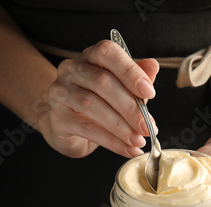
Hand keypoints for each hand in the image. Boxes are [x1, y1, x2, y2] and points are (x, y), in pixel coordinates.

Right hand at [40, 40, 159, 157]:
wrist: (68, 126)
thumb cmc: (99, 103)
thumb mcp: (121, 89)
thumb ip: (136, 78)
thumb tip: (153, 66)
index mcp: (90, 56)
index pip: (107, 53)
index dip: (130, 71)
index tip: (149, 92)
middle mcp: (72, 69)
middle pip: (102, 82)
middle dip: (130, 108)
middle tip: (148, 127)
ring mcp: (61, 92)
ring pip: (92, 105)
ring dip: (121, 126)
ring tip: (138, 140)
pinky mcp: (57, 117)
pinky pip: (86, 129)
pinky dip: (111, 141)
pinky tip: (127, 149)